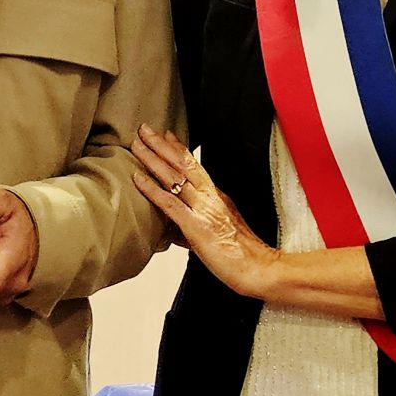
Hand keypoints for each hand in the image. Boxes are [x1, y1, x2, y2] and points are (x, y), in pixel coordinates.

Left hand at [131, 125, 278, 298]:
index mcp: (216, 196)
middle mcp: (209, 197)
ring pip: (174, 177)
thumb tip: (175, 227)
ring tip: (136, 144)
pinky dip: (151, 188)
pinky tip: (137, 178)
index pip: (195, 166)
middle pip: (183, 163)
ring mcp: (202, 209)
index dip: (179, 148)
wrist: (258, 268)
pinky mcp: (195, 226)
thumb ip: (197, 223)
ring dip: (152, 159)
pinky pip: (169, 203)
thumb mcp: (219, 230)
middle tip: (144, 128)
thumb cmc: (242, 255)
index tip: (166, 134)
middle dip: (161, 144)